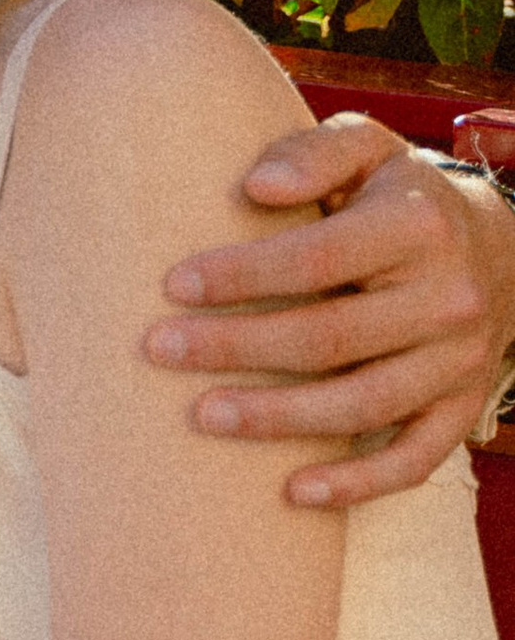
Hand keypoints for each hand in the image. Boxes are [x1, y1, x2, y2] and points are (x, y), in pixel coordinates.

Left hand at [147, 115, 510, 505]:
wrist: (497, 246)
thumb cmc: (397, 195)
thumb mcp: (367, 147)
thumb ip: (312, 153)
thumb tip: (256, 186)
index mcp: (419, 227)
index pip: (318, 259)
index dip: (243, 276)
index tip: (173, 285)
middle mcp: (448, 298)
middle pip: (331, 338)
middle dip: (237, 347)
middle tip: (158, 350)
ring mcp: (460, 361)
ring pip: (364, 405)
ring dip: (279, 418)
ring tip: (202, 416)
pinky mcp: (462, 409)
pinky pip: (414, 460)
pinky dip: (358, 484)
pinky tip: (293, 492)